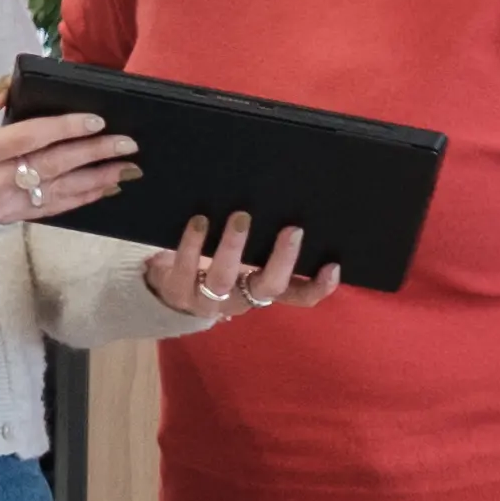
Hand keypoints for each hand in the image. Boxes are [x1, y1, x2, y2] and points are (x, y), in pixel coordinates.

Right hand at [0, 86, 138, 232]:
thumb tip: (8, 84)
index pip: (30, 137)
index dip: (65, 128)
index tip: (96, 120)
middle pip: (52, 165)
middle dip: (93, 153)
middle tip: (128, 143)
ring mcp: (1, 205)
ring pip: (58, 192)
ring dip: (96, 179)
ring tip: (127, 168)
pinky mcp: (6, 220)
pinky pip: (49, 211)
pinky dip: (79, 199)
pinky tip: (102, 189)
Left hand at [141, 213, 336, 325]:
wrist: (165, 287)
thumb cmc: (212, 261)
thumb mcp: (241, 255)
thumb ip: (262, 239)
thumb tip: (287, 200)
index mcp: (260, 290)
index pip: (298, 295)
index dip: (318, 287)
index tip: (333, 266)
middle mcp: (240, 299)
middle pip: (268, 287)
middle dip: (282, 260)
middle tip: (292, 229)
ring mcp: (209, 299)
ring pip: (224, 278)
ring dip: (233, 247)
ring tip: (240, 218)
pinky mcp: (179, 291)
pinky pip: (186, 269)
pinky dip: (192, 244)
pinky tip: (199, 220)